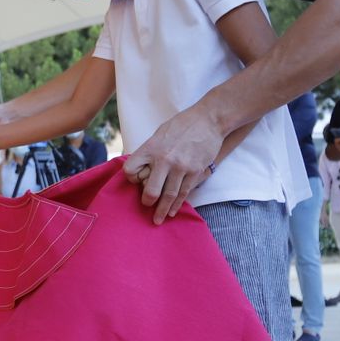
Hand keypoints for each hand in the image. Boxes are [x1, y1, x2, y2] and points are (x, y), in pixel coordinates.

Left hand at [123, 102, 225, 223]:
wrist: (208, 120)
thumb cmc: (182, 125)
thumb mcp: (159, 134)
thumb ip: (150, 151)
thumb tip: (141, 167)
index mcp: (151, 148)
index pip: (130, 170)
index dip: (131, 177)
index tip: (136, 180)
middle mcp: (164, 159)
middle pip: (151, 190)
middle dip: (147, 202)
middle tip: (146, 206)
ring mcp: (181, 167)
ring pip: (169, 195)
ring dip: (162, 210)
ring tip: (158, 219)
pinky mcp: (195, 172)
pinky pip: (184, 193)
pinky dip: (177, 204)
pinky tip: (172, 211)